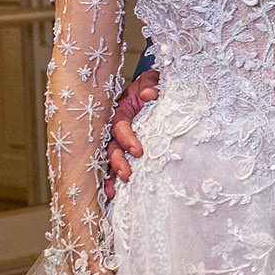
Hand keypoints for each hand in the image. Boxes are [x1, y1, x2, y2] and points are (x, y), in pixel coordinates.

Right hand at [103, 70, 159, 198]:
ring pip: (112, 158)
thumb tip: (149, 94)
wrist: (162, 90)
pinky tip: (115, 193)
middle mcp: (119, 127)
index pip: (120, 126)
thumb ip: (151, 84)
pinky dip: (116, 178)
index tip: (139, 151)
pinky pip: (121, 163)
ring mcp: (123, 139)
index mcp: (122, 111)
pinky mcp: (130, 148)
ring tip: (114, 191)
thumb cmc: (156, 86)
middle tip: (127, 175)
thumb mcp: (154, 80)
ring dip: (112, 175)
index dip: (127, 139)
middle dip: (117, 162)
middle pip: (112, 146)